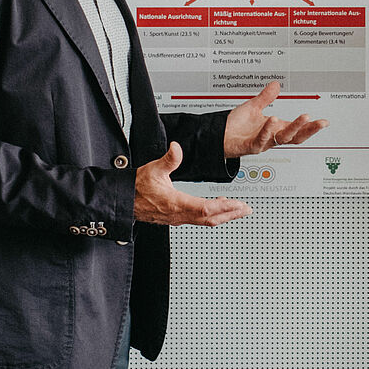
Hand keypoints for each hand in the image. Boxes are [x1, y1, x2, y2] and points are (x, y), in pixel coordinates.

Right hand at [134, 142, 252, 225]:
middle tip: (246, 210)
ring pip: (205, 221)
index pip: (206, 209)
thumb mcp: (153, 169)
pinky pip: (198, 219)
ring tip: (237, 211)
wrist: (122, 200)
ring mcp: (177, 218)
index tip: (239, 204)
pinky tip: (217, 208)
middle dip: (230, 214)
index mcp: (175, 203)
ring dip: (224, 216)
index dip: (224, 208)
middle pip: (210, 219)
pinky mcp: (175, 218)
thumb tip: (176, 147)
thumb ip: (169, 159)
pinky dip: (212, 215)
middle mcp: (178, 214)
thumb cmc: (136, 187)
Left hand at [223, 80, 328, 157]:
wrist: (217, 135)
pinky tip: (273, 120)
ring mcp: (262, 142)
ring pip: (282, 139)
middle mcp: (271, 137)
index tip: (324, 122)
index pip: (298, 130)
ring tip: (303, 117)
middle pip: (295, 137)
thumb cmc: (235, 126)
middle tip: (320, 122)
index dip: (311, 127)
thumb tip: (276, 85)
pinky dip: (268, 130)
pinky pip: (261, 140)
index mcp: (276, 129)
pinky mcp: (250, 145)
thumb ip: (266, 97)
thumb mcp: (253, 107)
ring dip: (293, 128)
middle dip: (309, 130)